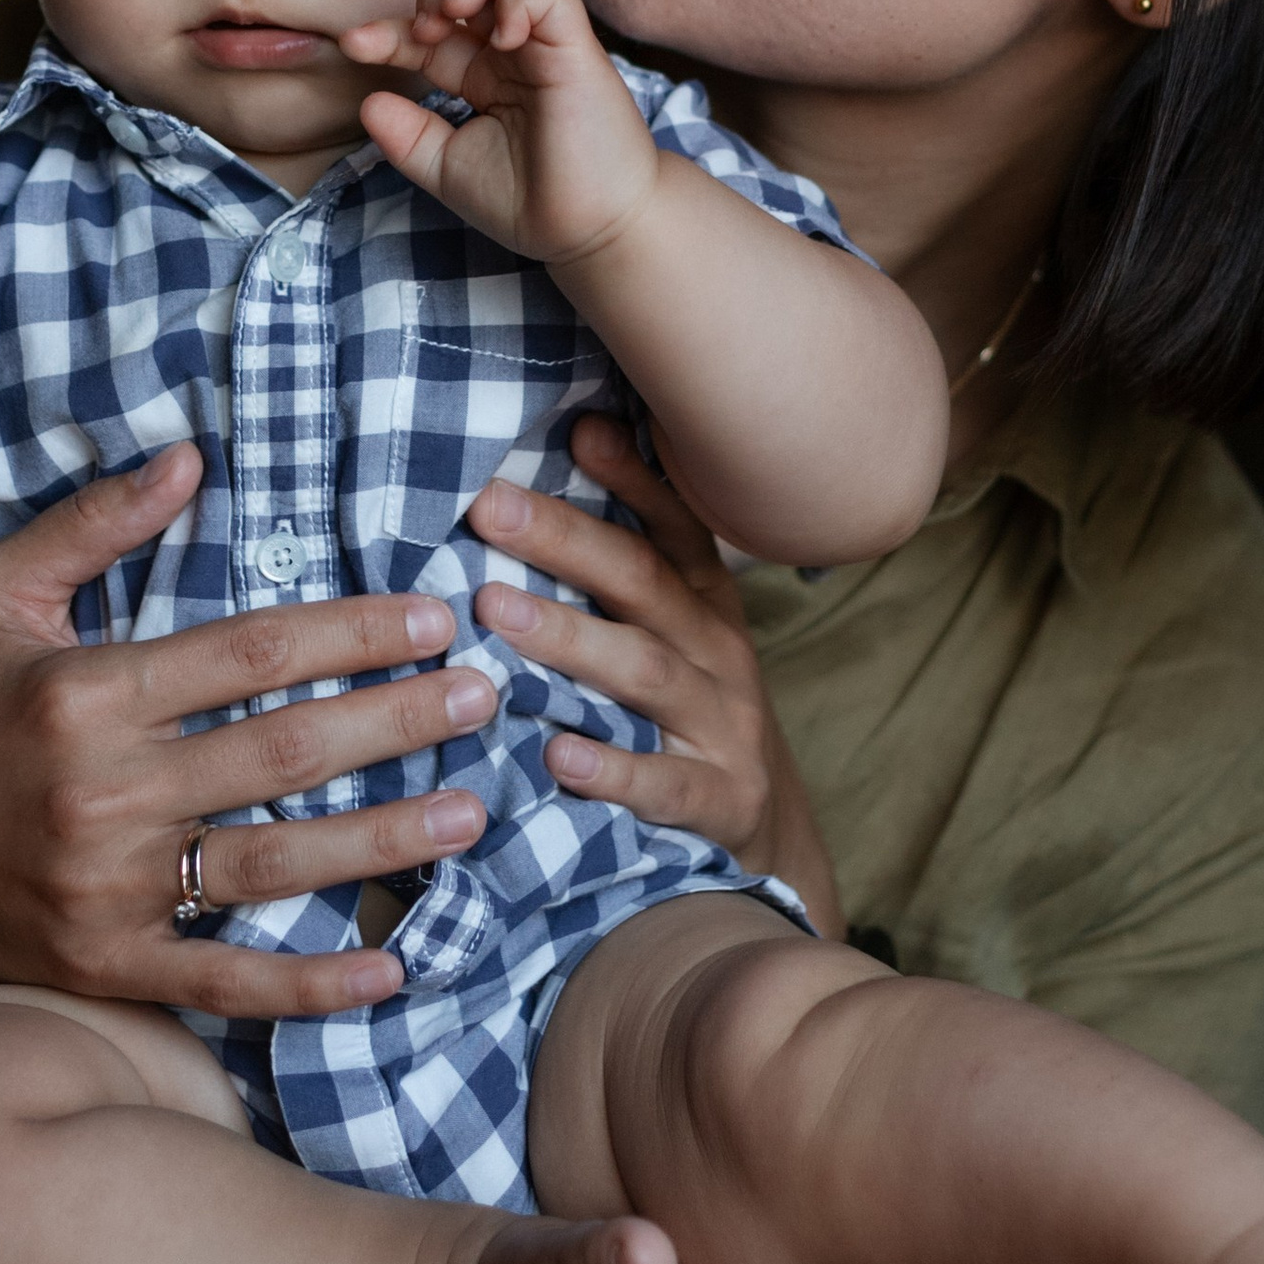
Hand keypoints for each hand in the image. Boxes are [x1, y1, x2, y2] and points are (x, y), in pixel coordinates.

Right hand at [0, 445, 498, 1021]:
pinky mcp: (110, 966)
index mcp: (85, 694)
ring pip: (272, 864)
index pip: (249, 654)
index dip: (350, 633)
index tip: (432, 618)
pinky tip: (395, 964)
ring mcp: (109, 890)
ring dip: (381, 840)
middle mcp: (101, 793)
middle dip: (394, 723)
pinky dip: (311, 983)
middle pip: (281, 754)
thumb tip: (189, 453)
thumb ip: (92, 522)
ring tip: (469, 812)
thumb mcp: (0, 596)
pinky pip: (226, 982)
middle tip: (482, 699)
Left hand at [344, 0, 658, 264]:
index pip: (432, 34)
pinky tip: (500, 36)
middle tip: (420, 29)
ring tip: (453, 10)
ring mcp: (547, 45)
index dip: (390, 31)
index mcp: (485, 77)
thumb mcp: (448, 168)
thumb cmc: (531, 204)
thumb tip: (367, 102)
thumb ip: (407, 137)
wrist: (591, 233)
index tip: (353, 45)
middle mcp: (514, 53)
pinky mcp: (578, 47)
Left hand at [466, 416, 842, 931]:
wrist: (771, 831)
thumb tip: (554, 475)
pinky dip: (615, 771)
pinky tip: (559, 754)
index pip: (672, 527)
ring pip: (647, 673)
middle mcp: (717, 652)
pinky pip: (666, 784)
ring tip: (498, 611)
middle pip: (643, 584)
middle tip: (491, 507)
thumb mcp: (675, 635)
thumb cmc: (693, 713)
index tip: (576, 431)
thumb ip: (621, 574)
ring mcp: (723, 726)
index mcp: (703, 603)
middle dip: (567, 541)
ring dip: (571, 639)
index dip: (632, 478)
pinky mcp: (722, 801)